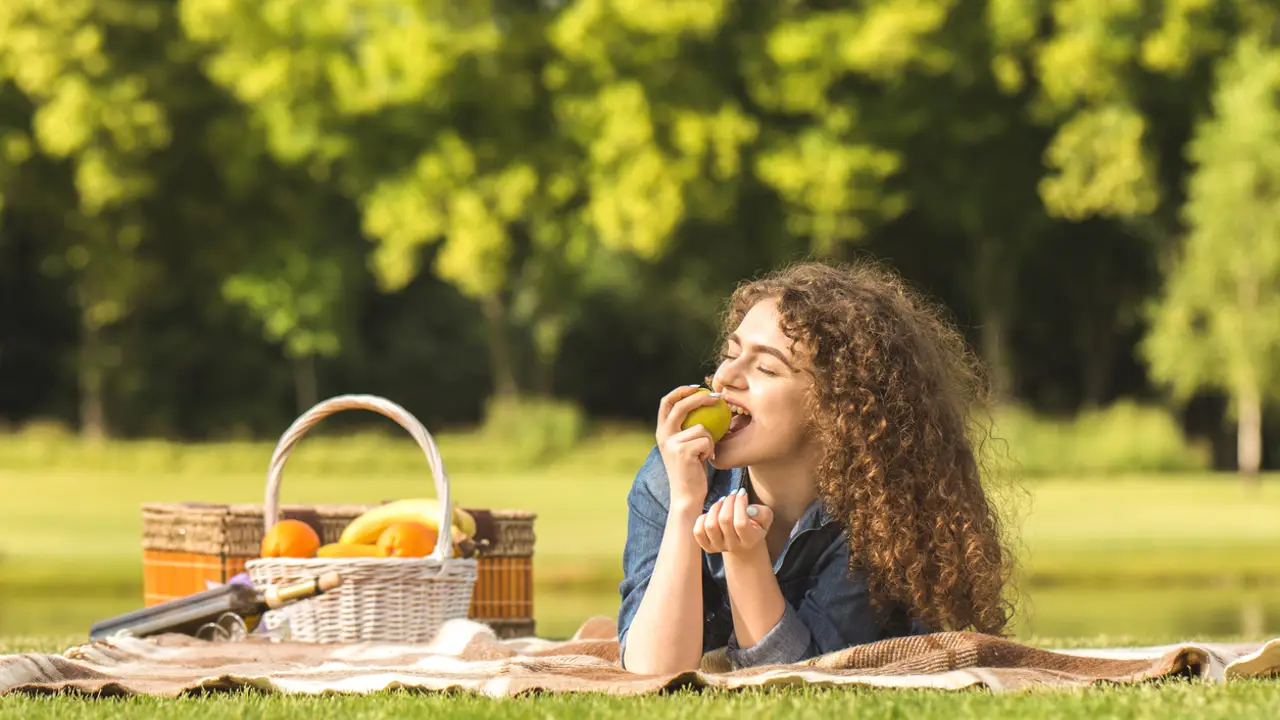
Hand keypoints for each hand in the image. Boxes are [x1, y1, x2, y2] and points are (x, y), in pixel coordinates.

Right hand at [656, 386, 721, 507]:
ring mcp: (672, 443)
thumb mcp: (686, 446)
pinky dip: (711, 450)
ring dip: (709, 440)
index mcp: (662, 432)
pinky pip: (707, 440)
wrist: (686, 496)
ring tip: (704, 454)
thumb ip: (688, 429)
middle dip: (700, 398)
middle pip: (681, 406)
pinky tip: (704, 461)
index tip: (698, 389)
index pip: (667, 402)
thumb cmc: (692, 471)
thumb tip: (704, 406)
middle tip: (717, 398)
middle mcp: (663, 436)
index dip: (681, 391)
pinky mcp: (683, 451)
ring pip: (701, 427)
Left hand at [693, 488, 774, 554]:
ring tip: (723, 501)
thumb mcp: (765, 518)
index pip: (741, 523)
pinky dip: (703, 518)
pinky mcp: (707, 546)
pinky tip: (713, 513)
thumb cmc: (755, 525)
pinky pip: (698, 531)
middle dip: (728, 501)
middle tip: (732, 495)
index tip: (742, 493)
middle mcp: (733, 546)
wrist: (744, 543)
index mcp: (749, 540)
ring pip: (710, 525)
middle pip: (724, 520)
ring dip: (715, 507)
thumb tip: (749, 509)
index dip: (739, 504)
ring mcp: (718, 547)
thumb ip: (763, 513)